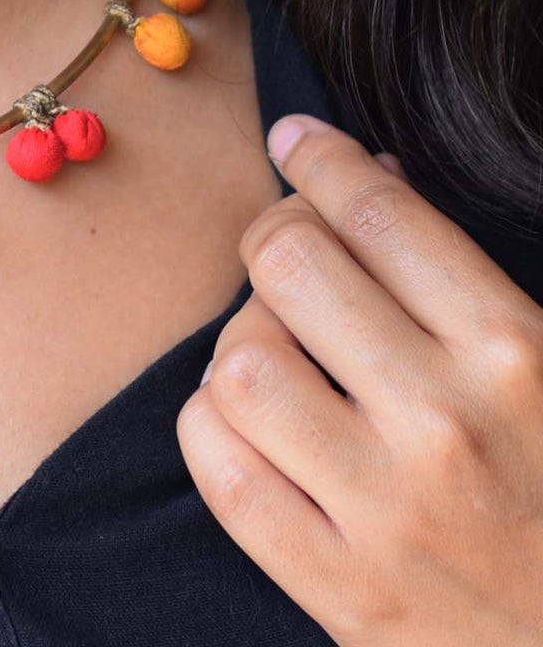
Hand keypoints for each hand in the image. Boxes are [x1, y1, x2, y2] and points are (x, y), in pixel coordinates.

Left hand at [175, 113, 542, 645]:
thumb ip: (463, 273)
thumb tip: (368, 177)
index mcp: (516, 353)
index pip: (376, 216)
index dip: (319, 159)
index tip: (293, 139)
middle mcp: (446, 423)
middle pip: (289, 266)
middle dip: (275, 235)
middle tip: (286, 246)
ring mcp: (385, 511)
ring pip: (240, 362)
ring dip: (244, 338)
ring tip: (280, 349)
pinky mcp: (339, 586)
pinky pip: (219, 466)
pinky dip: (213, 424)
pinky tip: (247, 418)